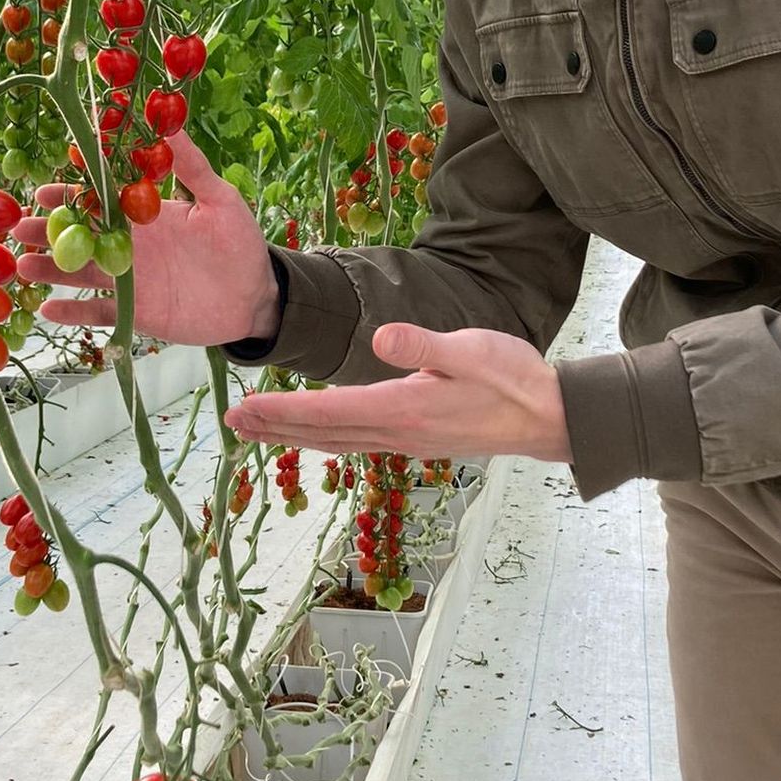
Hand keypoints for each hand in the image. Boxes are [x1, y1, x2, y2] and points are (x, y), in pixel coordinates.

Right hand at [12, 129, 279, 348]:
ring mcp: (129, 279)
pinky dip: (74, 313)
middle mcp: (130, 245)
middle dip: (48, 232)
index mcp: (145, 215)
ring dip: (51, 270)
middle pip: (80, 236)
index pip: (99, 200)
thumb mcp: (219, 200)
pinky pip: (99, 312)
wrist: (256, 296)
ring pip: (81, 272)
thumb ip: (192, 167)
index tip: (41, 191)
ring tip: (22, 267)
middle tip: (16, 228)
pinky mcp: (136, 311)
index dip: (70, 195)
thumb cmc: (240, 243)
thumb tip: (171, 123)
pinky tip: (47, 310)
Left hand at [223, 323, 572, 464]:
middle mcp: (398, 432)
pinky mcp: (417, 438)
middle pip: (322, 432)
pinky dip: (326, 438)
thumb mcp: (470, 349)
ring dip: (293, 436)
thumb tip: (381, 339)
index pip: (328, 411)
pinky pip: (357, 442)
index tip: (244, 409)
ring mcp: (407, 440)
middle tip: (232, 423)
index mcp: (403, 408)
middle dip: (274, 427)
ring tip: (258, 430)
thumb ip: (423, 344)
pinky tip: (317, 435)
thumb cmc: (513, 379)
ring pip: (337, 441)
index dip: (282, 411)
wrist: (549, 417)